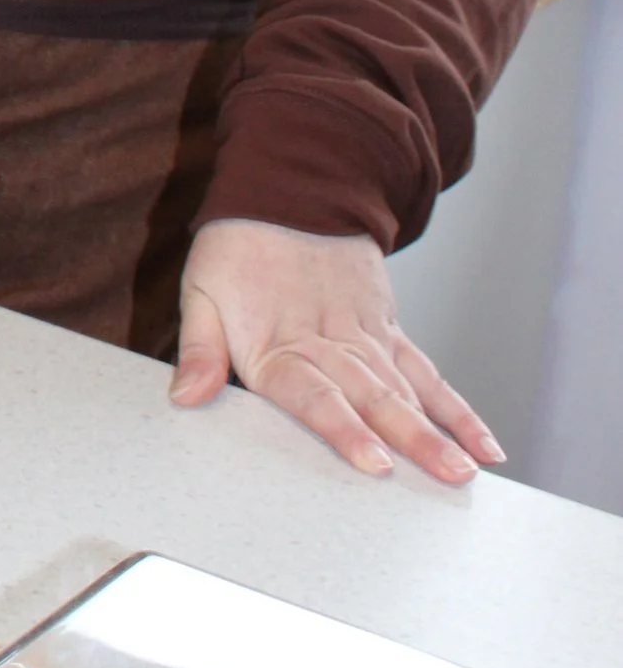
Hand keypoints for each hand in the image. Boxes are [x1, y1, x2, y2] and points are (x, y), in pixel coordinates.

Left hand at [171, 218, 503, 485]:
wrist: (289, 188)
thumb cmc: (237, 250)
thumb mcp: (201, 292)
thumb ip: (198, 352)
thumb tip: (185, 399)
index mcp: (280, 346)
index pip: (316, 396)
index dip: (346, 430)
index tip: (377, 463)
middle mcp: (329, 345)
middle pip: (375, 399)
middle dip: (413, 442)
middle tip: (447, 479)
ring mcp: (366, 338)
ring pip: (408, 391)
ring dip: (440, 431)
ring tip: (469, 472)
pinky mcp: (389, 331)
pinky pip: (428, 374)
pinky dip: (457, 409)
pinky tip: (482, 444)